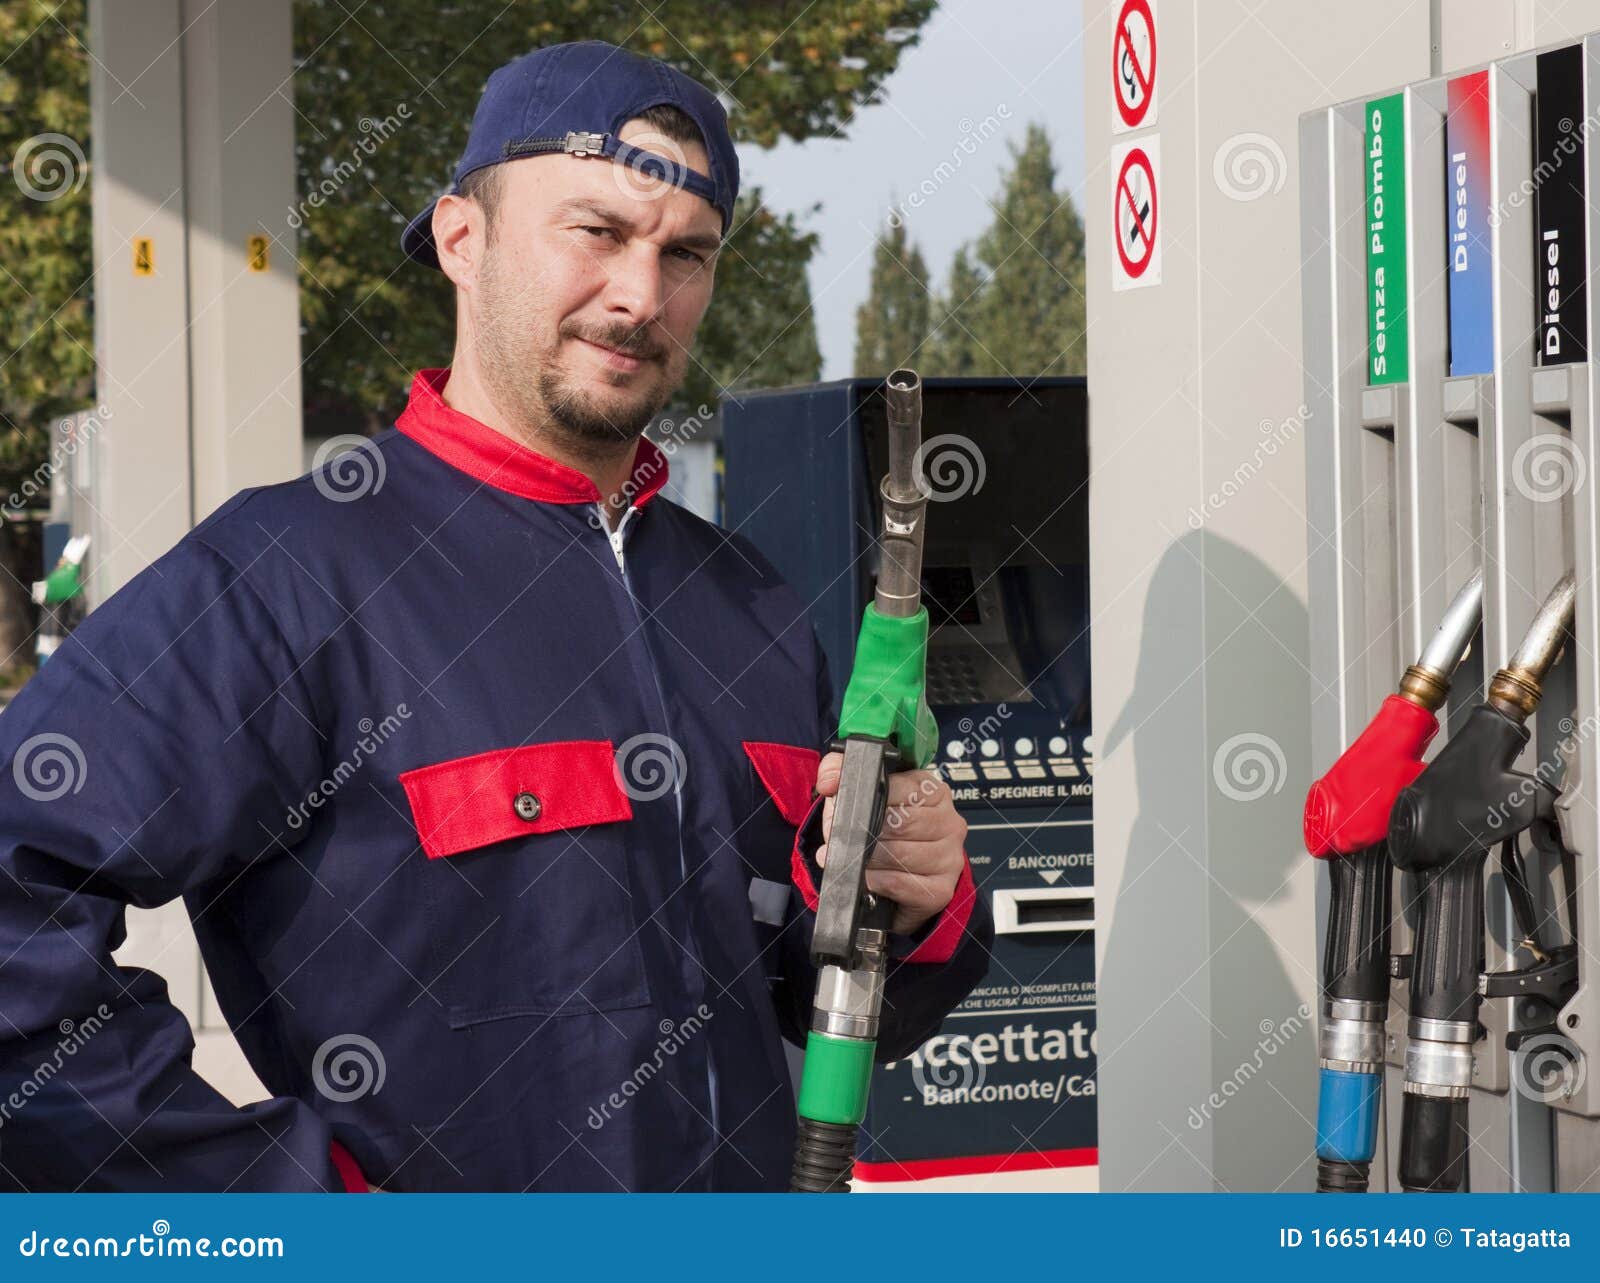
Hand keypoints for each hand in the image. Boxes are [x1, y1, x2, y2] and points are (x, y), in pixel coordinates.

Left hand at [813, 751, 966, 934]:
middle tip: (846, 838)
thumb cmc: (884, 832)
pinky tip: (868, 877)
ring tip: (855, 858)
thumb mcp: (863, 794)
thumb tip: (830, 780)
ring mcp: (949, 856)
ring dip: (868, 858)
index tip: (849, 805)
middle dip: (865, 832)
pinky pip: (899, 882)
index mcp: (933, 792)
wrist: (901, 878)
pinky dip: (875, 880)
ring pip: (900, 854)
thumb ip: (841, 771)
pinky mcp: (940, 888)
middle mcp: (948, 822)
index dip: (868, 798)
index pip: (902, 788)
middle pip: (900, 823)